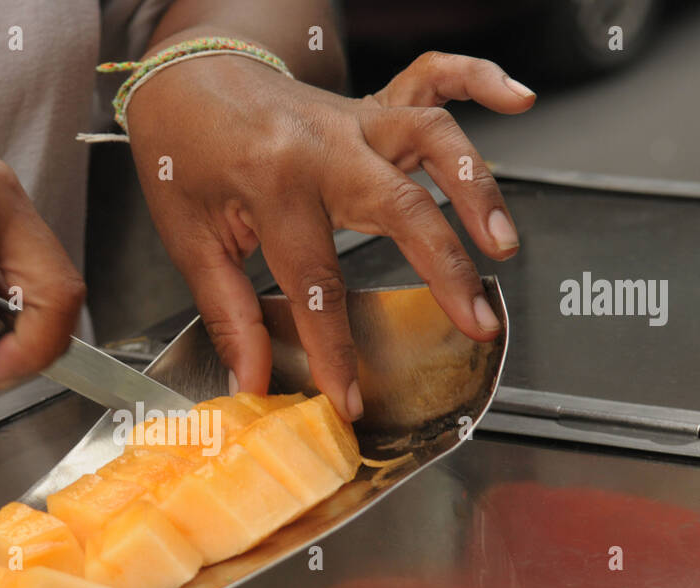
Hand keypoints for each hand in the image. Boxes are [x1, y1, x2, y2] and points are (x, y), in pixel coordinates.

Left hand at [127, 51, 534, 419]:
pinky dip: (479, 78)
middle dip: (446, 271)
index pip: (315, 283)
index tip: (349, 398)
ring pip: (432, 139)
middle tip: (476, 321)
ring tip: (502, 243)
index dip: (334, 350)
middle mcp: (323, 146)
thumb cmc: (182, 157)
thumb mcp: (191, 238)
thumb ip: (229, 312)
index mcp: (273, 184)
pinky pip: (433, 77)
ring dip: (475, 188)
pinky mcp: (367, 105)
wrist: (182, 79)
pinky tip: (517, 99)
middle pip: (400, 207)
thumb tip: (253, 379)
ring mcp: (352, 119)